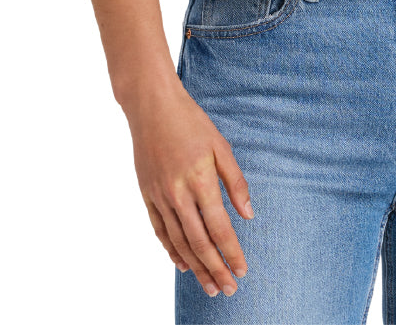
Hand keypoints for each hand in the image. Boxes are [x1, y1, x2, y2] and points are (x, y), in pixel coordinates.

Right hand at [123, 80, 253, 296]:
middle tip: (228, 290)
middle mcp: (178, 193)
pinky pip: (160, 230)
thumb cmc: (191, 122)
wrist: (151, 107)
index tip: (242, 270)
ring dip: (195, 267)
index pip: (219, 227)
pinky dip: (171, 250)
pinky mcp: (147, 194)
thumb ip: (235, 182)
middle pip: (198, 242)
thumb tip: (249, 214)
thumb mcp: (220, 145)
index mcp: (200, 179)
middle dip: (215, 269)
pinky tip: (183, 264)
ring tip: (209, 286)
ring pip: (178, 241)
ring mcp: (159, 196)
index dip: (232, 252)